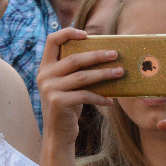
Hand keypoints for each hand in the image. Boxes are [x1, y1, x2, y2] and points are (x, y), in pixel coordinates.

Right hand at [36, 28, 118, 142]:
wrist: (57, 132)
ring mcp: (49, 89)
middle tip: (115, 55)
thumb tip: (104, 54)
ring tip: (120, 72)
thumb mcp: (66, 84)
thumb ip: (74, 70)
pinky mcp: (58, 102)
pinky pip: (85, 95)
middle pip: (74, 59)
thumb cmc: (67, 105)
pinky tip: (110, 101)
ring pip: (82, 77)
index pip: (52, 41)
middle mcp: (44, 75)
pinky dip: (100, 97)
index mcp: (45, 66)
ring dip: (104, 74)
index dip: (68, 33)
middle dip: (97, 55)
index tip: (87, 35)